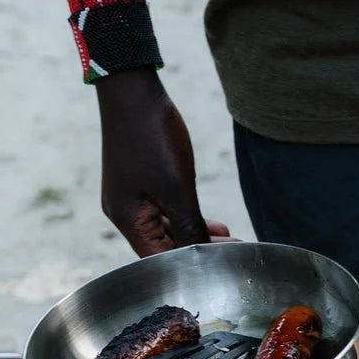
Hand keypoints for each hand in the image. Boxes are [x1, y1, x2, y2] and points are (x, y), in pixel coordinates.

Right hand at [94, 68, 233, 254]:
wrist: (132, 90)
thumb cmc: (151, 136)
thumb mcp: (177, 187)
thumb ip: (190, 225)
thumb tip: (203, 255)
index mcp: (127, 220)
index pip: (158, 261)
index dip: (190, 267)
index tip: (223, 263)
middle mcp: (125, 214)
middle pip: (162, 246)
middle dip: (198, 250)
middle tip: (234, 250)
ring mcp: (131, 199)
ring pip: (166, 228)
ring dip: (195, 234)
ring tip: (227, 238)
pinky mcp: (140, 184)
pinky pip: (164, 210)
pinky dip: (186, 217)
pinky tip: (210, 222)